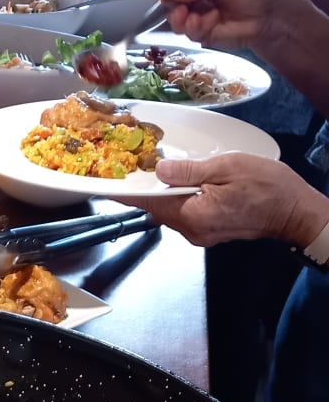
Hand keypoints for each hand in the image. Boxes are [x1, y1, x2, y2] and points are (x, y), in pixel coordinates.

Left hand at [130, 154, 328, 248]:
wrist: (292, 211)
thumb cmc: (267, 187)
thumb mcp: (227, 168)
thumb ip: (190, 172)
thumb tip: (160, 171)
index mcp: (193, 215)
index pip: (151, 204)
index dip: (129, 193)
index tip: (109, 186)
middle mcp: (192, 231)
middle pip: (159, 209)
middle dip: (148, 189)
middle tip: (138, 167)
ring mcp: (200, 235)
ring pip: (172, 212)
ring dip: (166, 194)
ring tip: (162, 171)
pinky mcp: (208, 232)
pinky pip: (186, 215)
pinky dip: (181, 199)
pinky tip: (185, 184)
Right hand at [157, 0, 294, 49]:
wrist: (270, 18)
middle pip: (173, 0)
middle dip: (174, 6)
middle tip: (182, 10)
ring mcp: (200, 14)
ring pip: (176, 19)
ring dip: (182, 20)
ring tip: (195, 19)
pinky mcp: (203, 32)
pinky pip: (188, 32)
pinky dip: (196, 28)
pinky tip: (211, 22)